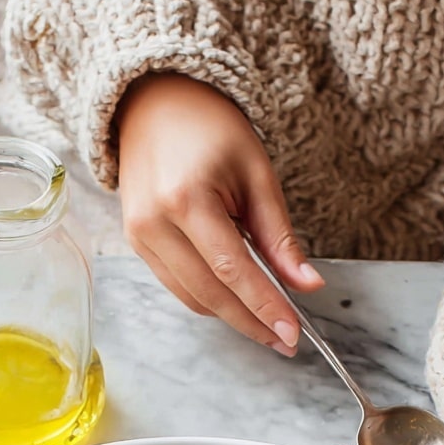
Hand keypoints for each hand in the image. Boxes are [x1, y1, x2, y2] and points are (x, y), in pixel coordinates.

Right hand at [116, 72, 324, 353]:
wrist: (155, 103)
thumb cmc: (210, 129)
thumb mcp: (256, 173)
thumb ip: (279, 235)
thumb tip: (307, 285)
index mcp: (186, 198)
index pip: (232, 270)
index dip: (264, 306)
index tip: (291, 334)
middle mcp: (154, 223)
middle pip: (210, 294)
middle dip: (251, 322)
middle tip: (286, 341)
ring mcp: (139, 236)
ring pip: (192, 298)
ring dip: (232, 316)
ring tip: (268, 323)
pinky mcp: (135, 244)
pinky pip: (178, 287)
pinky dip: (210, 299)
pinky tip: (237, 300)